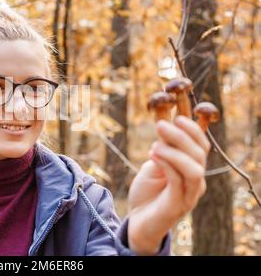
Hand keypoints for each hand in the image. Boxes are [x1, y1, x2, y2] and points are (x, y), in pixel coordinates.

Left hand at [127, 116, 210, 254]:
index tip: (176, 117)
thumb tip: (166, 129)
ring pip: (194, 168)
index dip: (193, 130)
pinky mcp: (177, 206)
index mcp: (192, 170)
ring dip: (175, 151)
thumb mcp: (153, 166)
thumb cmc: (147, 193)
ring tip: (155, 144)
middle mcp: (195, 182)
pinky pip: (178, 181)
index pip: (201, 146)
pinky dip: (167, 164)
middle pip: (199, 154)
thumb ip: (162, 151)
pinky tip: (152, 155)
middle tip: (160, 125)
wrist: (137, 221)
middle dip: (181, 136)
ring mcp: (188, 195)